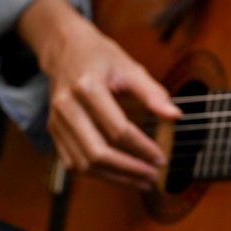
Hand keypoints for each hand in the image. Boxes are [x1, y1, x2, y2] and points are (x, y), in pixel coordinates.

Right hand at [18, 0, 180, 188]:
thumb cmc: (100, 57)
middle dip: (128, 169)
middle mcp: (67, 107)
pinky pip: (73, 163)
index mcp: (87, 87)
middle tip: (152, 176)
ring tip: (141, 181)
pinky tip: (120, 176)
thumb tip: (176, 116)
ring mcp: (57, 121)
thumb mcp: (130, 67)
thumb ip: (153, 93)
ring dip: (114, 178)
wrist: (65, 49)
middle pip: (97, 152)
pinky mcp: (54, 131)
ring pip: (83, 164)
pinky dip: (98, 174)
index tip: (161, 158)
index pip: (117, 129)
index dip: (142, 148)